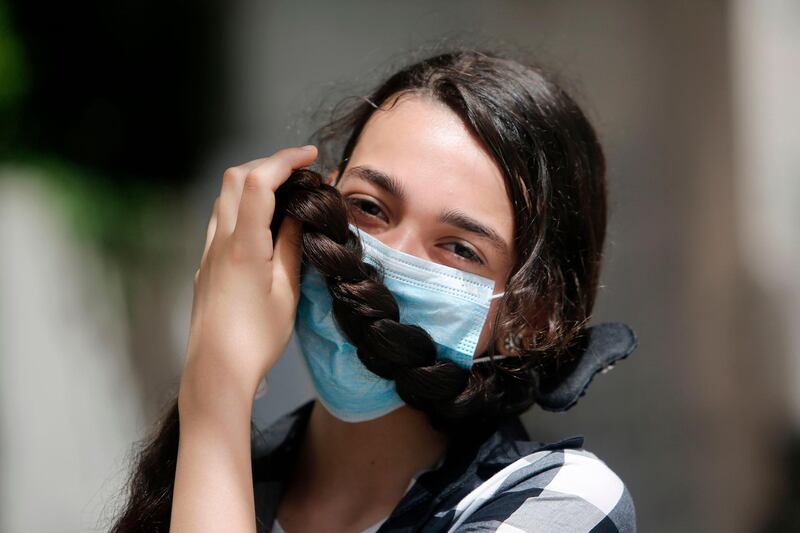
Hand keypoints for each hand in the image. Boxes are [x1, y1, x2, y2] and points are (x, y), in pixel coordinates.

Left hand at [179, 145, 317, 414]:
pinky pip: (220, 219)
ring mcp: (208, 252)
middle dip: (268, 163)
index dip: (285, 160)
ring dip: (253, 183)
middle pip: (234, 178)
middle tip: (299, 170)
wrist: (216, 370)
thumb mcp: (286, 291)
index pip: (258, 182)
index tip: (311, 156)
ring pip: (223, 197)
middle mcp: (220, 241)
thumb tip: (299, 213)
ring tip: (285, 192)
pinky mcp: (206, 265)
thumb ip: (292, 245)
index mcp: (243, 245)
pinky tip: (263, 222)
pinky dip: (242, 206)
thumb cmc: (256, 338)